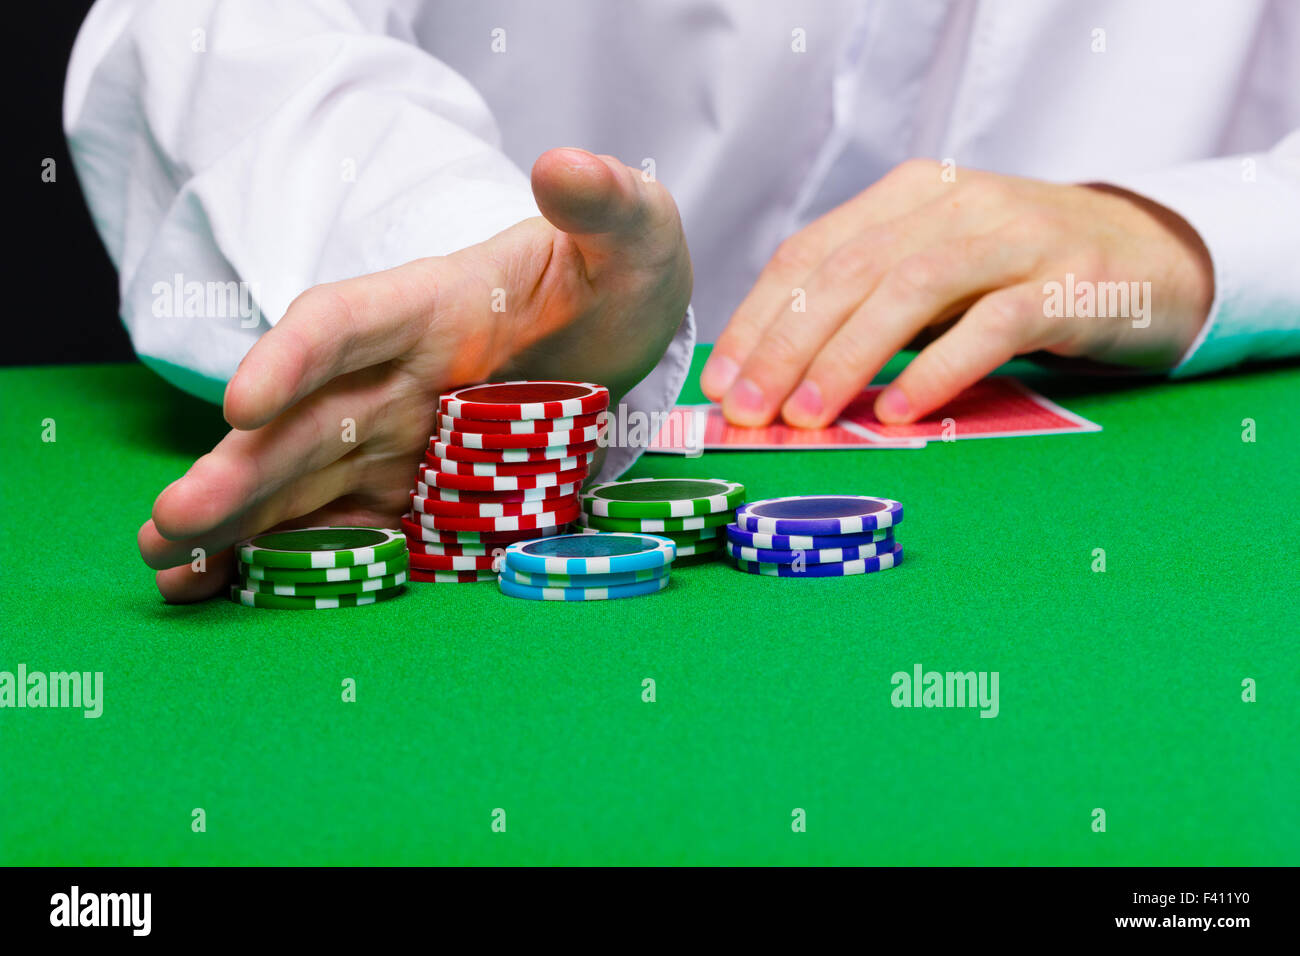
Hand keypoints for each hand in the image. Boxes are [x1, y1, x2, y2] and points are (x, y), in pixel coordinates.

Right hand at [141, 148, 692, 601]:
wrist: (618, 339)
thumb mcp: (631, 238)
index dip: (292, 359)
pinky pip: (340, 526)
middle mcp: (393, 375)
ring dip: (236, 522)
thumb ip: (608, 208)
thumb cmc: (614, 280)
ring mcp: (395, 440)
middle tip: (169, 522)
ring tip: (167, 562)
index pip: (345, 323)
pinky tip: (220, 584)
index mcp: (430, 306)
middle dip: (239, 469)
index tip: (244, 402)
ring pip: (301, 478)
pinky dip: (283, 556)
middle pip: (302, 420)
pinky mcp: (413, 493)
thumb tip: (569, 168)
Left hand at [700, 160, 1212, 426]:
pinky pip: (995, 324)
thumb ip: (867, 304)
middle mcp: (955, 205)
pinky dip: (942, 368)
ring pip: (911, 290)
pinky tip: (902, 411)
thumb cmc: (1020, 277)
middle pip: (848, 270)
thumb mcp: (934, 273)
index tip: (722, 381)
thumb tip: (776, 376)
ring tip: (808, 416)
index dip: (759, 317)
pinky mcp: (1069, 283)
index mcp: (907, 197)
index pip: (810, 252)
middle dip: (786, 344)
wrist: (1154, 259)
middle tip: (749, 409)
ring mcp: (1016, 239)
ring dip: (848, 356)